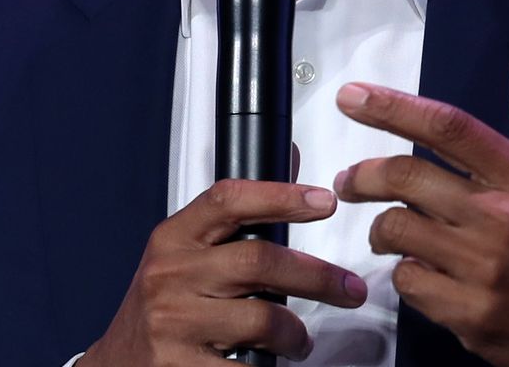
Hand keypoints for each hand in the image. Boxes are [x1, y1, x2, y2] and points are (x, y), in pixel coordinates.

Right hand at [82, 177, 368, 365]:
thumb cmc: (162, 310)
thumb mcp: (185, 256)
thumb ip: (233, 220)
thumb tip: (287, 161)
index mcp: (173, 240)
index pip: (228, 200)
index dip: (280, 195)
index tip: (322, 200)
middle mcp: (170, 276)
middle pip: (259, 261)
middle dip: (317, 276)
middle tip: (347, 289)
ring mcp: (173, 323)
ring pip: (262, 318)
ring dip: (296, 334)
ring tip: (299, 340)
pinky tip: (269, 364)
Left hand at [332, 48, 508, 366]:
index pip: (449, 128)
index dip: (392, 107)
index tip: (352, 95)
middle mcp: (504, 218)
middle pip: (404, 177)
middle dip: (362, 176)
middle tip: (351, 181)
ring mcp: (485, 270)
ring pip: (396, 231)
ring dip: (381, 228)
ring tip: (388, 230)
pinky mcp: (471, 316)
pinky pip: (408, 282)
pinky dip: (405, 274)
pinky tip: (422, 272)